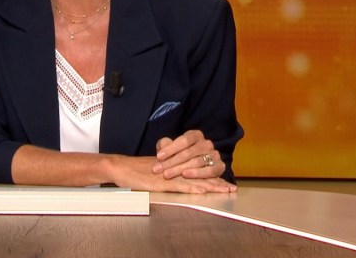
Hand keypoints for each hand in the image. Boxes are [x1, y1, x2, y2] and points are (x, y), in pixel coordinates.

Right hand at [109, 155, 235, 193]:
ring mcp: (170, 175)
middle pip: (200, 174)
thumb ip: (170, 171)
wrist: (123, 168)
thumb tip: (180, 175)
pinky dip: (193, 187)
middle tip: (232, 188)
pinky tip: (203, 190)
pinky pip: (180, 185)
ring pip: (194, 179)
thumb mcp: (158, 169)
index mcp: (177, 165)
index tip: (227, 184)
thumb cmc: (138, 170)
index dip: (213, 177)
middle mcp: (176, 168)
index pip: (198, 170)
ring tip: (224, 190)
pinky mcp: (162, 182)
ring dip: (210, 185)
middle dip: (217, 182)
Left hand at [153, 130, 228, 181]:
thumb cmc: (181, 155)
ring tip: (167, 174)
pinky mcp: (220, 166)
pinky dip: (197, 173)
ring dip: (180, 169)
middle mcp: (206, 143)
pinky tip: (185, 175)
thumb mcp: (172, 148)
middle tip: (158, 170)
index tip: (158, 157)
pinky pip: (209, 171)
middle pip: (188, 152)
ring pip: (196, 162)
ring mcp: (215, 154)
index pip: (184, 140)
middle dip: (171, 162)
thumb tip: (162, 146)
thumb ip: (165, 145)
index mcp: (196, 135)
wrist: (199, 168)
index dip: (171, 148)